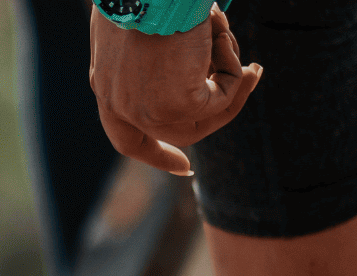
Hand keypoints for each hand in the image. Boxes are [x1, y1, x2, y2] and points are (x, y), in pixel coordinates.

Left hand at [89, 3, 260, 175]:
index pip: (126, 138)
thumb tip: (184, 63)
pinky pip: (220, 100)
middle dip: (220, 110)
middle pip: (175, 131)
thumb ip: (151, 55)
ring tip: (245, 53)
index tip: (184, 168)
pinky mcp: (174, 105)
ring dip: (232, 83)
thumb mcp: (140, 25)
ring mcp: (145, 110)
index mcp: (105, 86)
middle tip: (251, 75)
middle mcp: (120, 105)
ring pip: (203, 118)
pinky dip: (232, 68)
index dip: (156, 154)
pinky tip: (223, 36)